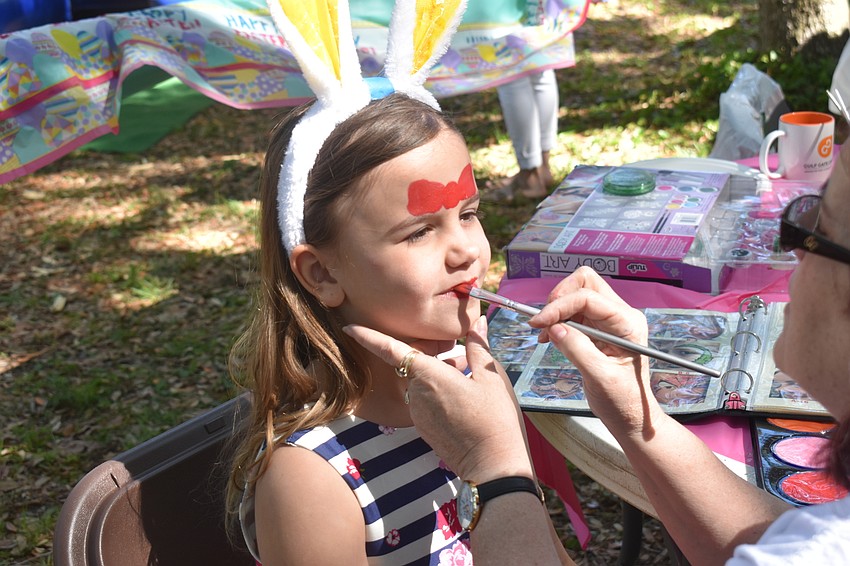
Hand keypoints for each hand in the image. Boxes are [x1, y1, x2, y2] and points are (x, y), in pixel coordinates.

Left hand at [344, 316, 532, 481]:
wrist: (492, 466)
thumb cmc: (494, 419)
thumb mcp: (491, 376)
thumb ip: (477, 347)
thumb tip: (476, 323)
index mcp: (428, 375)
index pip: (390, 350)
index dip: (368, 336)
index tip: (349, 327)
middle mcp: (416, 393)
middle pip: (414, 365)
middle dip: (431, 356)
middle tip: (460, 352)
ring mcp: (418, 414)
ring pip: (421, 384)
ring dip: (437, 375)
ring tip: (470, 377)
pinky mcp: (424, 429)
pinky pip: (425, 402)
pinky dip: (438, 394)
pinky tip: (464, 398)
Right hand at [529, 267, 660, 435]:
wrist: (629, 415)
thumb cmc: (623, 400)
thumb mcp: (599, 377)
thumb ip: (577, 349)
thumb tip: (554, 327)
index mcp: (628, 322)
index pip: (589, 297)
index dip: (560, 306)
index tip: (537, 322)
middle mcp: (619, 315)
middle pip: (585, 282)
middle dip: (560, 297)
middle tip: (543, 320)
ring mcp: (608, 320)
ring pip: (576, 294)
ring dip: (556, 309)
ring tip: (545, 333)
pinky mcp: (596, 328)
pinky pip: (572, 311)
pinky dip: (557, 319)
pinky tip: (550, 337)